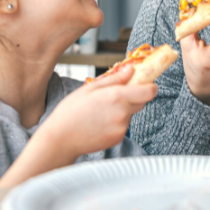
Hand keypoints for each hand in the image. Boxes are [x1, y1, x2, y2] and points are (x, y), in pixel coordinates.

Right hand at [0, 66, 156, 187]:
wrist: (60, 140)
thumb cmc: (70, 111)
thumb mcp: (90, 88)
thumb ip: (114, 79)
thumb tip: (131, 69)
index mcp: (117, 96)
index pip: (150, 91)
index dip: (150, 85)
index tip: (145, 82)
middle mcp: (123, 113)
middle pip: (142, 101)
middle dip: (134, 96)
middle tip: (116, 95)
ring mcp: (122, 127)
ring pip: (131, 113)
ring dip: (123, 110)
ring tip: (101, 111)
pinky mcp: (118, 138)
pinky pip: (123, 125)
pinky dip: (116, 122)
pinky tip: (99, 122)